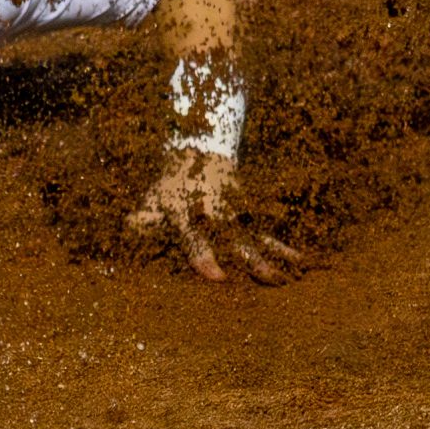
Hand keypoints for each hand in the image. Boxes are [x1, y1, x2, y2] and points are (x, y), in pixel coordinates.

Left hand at [128, 151, 305, 283]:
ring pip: (256, 235)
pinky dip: (283, 246)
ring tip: (284, 278)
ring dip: (272, 256)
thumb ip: (143, 217)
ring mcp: (236, 212)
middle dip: (250, 259)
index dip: (204, 255)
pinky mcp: (250, 212)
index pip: (194, 236)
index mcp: (186, 210)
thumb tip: (129, 229)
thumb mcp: (153, 197)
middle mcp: (215, 212)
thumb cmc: (171, 184)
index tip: (218, 276)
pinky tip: (300, 262)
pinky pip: (267, 231)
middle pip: (234, 237)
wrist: (201, 150)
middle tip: (267, 278)